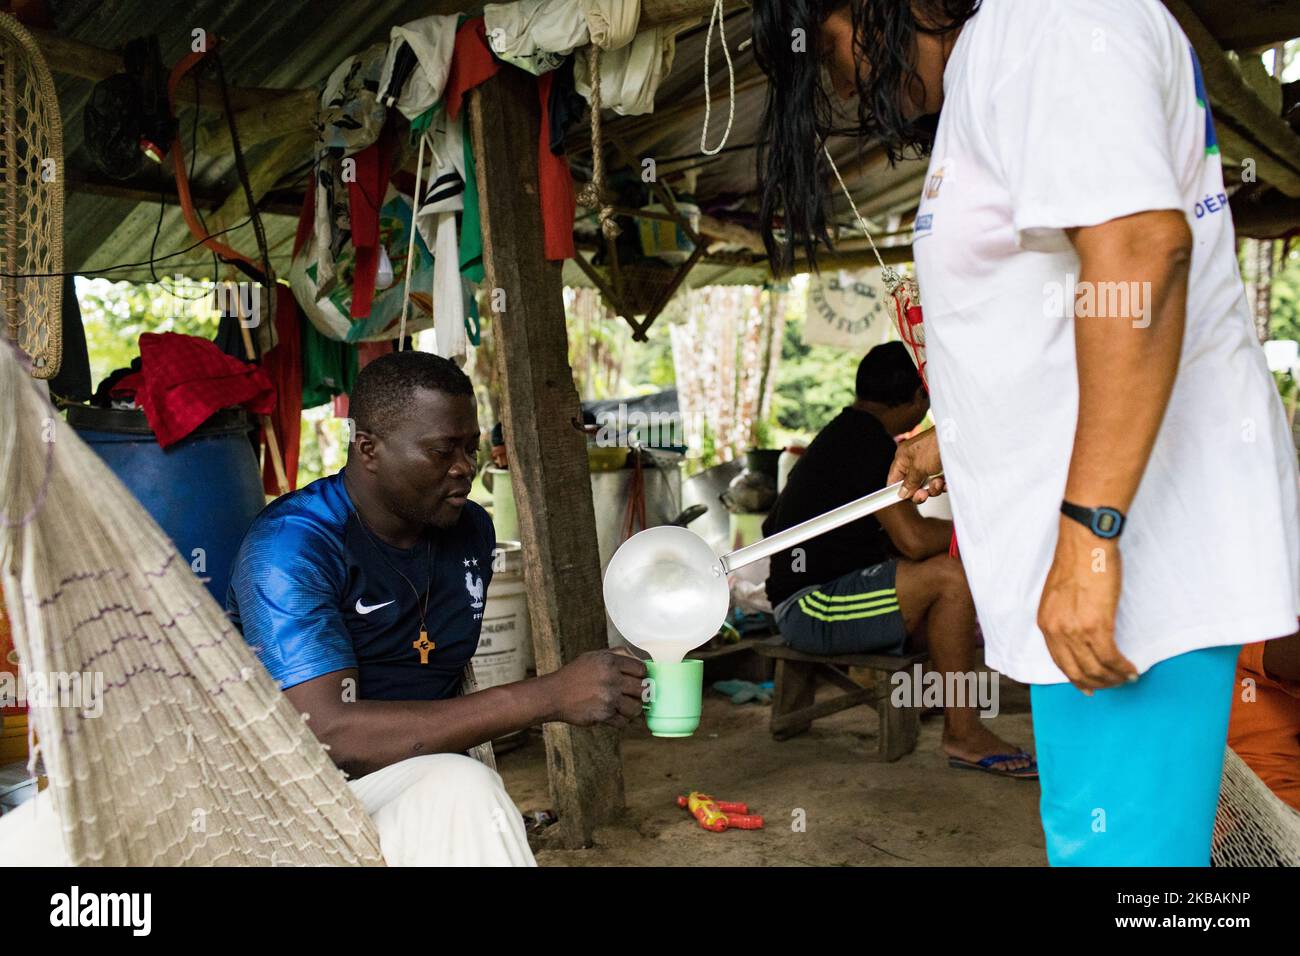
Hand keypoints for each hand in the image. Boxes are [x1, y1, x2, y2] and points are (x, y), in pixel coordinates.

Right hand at [543, 649, 646, 727]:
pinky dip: (620, 720)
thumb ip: (617, 654)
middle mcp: (611, 678)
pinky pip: (623, 721)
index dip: (641, 675)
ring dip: (632, 709)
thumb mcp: (594, 656)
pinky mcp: (604, 715)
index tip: (637, 679)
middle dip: (639, 693)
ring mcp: (608, 697)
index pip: (641, 669)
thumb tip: (639, 660)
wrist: (554, 694)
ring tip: (624, 706)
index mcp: (610, 661)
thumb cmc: (575, 674)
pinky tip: (613, 714)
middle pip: (642, 689)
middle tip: (632, 694)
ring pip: (636, 708)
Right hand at [887, 428, 945, 502]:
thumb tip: (903, 493)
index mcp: (903, 457)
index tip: (898, 501)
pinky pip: (939, 482)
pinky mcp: (942, 467)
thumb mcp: (918, 467)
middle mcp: (914, 460)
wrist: (957, 438)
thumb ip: (909, 483)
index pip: (894, 479)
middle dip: (919, 492)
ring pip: (927, 485)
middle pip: (911, 485)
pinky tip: (945, 481)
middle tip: (923, 493)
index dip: (896, 491)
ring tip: (938, 482)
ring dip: (933, 488)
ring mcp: (929, 464)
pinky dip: (942, 484)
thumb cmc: (935, 444)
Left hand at [1036, 519, 1136, 692]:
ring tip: (1126, 677)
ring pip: (1095, 667)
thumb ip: (1064, 617)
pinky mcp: (1096, 625)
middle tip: (1113, 684)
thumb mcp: (1059, 595)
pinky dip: (1122, 667)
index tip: (1088, 686)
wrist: (1086, 543)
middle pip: (1076, 670)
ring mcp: (1075, 629)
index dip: (1076, 678)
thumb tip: (1079, 634)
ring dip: (1113, 678)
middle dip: (1097, 682)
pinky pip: (1110, 657)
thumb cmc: (1077, 562)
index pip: (1059, 662)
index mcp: (1046, 622)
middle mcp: (1056, 630)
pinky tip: (1131, 669)